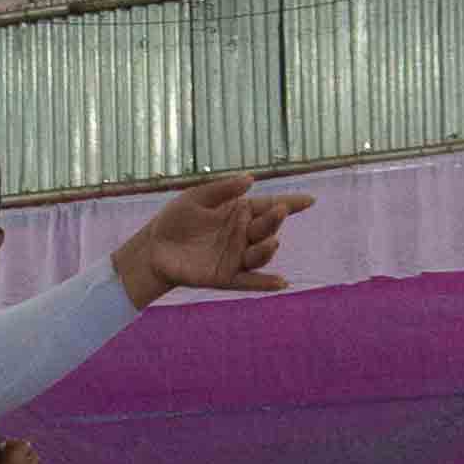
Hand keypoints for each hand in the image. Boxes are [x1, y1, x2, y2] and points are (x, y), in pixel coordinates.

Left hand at [114, 174, 309, 303]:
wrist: (153, 247)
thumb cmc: (176, 220)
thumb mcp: (197, 197)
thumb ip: (223, 189)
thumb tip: (251, 179)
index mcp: (238, 213)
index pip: (268, 206)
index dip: (290, 203)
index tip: (310, 200)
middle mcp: (241, 235)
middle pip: (265, 228)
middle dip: (274, 220)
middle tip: (279, 210)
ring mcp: (234, 257)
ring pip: (258, 255)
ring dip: (267, 249)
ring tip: (272, 241)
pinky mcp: (224, 276)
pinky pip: (248, 281)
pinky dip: (265, 283)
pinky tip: (282, 282)